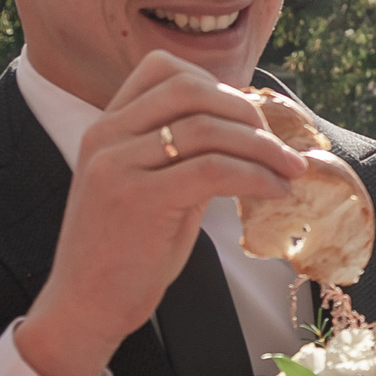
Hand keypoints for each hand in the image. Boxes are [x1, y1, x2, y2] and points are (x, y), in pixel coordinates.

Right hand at [16, 53, 305, 375]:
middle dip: (246, 111)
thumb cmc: (126, 254)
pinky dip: (256, 175)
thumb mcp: (153, 190)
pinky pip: (213, 169)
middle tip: (278, 145)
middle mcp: (107, 136)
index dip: (216, 84)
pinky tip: (276, 191)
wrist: (85, 306)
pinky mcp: (138, 198)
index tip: (249, 118)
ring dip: (262, 147)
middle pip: (190, 88)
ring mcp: (117, 164)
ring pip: (206, 128)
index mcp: (107, 127)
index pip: (164, 69)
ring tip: (290, 171)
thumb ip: (186, 156)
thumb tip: (246, 135)